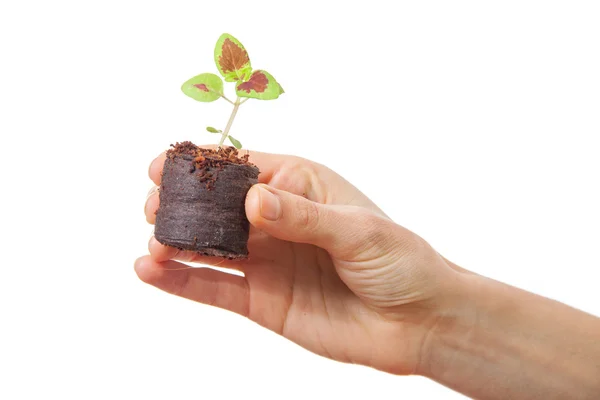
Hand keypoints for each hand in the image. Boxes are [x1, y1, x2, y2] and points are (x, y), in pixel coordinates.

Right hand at [137, 148, 462, 374]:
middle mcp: (277, 221)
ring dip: (176, 244)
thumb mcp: (357, 232)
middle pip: (217, 208)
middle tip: (154, 208)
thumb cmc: (400, 263)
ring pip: (210, 248)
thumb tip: (251, 201)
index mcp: (301, 188)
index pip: (243, 170)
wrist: (417, 323)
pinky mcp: (263, 300)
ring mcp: (268, 261)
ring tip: (154, 244)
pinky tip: (153, 272)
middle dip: (183, 205)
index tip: (164, 166)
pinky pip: (215, 288)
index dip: (203, 167)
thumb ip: (302, 217)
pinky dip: (182, 282)